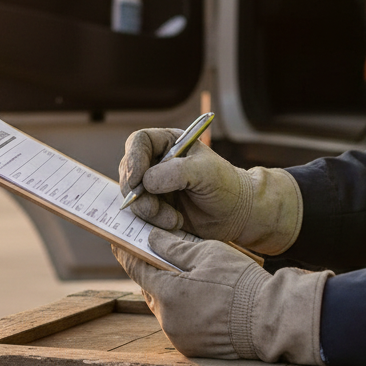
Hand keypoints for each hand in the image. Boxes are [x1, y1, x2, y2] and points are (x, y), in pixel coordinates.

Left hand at [113, 229, 330, 364]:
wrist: (272, 322)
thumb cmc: (241, 283)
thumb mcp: (207, 253)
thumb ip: (173, 247)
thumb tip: (150, 239)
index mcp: (168, 294)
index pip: (137, 269)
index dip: (126, 253)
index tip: (117, 241)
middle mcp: (168, 320)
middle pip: (149, 289)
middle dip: (151, 271)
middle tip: (152, 253)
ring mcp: (179, 338)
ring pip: (163, 307)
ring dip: (167, 291)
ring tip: (178, 273)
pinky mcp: (192, 349)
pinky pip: (177, 323)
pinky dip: (181, 308)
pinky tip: (194, 296)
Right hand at [118, 128, 302, 254]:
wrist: (237, 215)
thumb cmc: (225, 186)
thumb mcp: (205, 172)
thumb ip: (175, 172)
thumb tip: (146, 182)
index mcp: (168, 143)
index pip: (138, 142)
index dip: (133, 158)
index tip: (138, 179)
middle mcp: (156, 162)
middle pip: (128, 170)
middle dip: (137, 192)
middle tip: (153, 208)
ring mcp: (153, 186)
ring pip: (132, 195)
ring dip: (148, 211)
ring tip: (173, 220)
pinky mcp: (155, 207)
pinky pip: (140, 213)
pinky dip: (153, 222)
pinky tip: (174, 223)